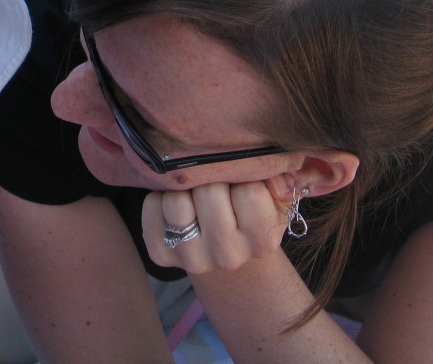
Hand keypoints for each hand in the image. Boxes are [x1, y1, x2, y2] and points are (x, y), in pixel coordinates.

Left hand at [142, 182, 285, 273]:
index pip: (249, 192)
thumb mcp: (273, 197)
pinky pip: (151, 208)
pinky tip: (172, 205)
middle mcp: (228, 257)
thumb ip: (281, 179)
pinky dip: (158, 197)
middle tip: (214, 184)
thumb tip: (279, 171)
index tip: (240, 183)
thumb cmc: (250, 212)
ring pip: (176, 201)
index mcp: (262, 242)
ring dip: (183, 187)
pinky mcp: (162, 256)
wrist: (226, 246)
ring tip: (193, 192)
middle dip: (211, 179)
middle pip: (209, 193)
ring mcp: (193, 260)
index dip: (242, 176)